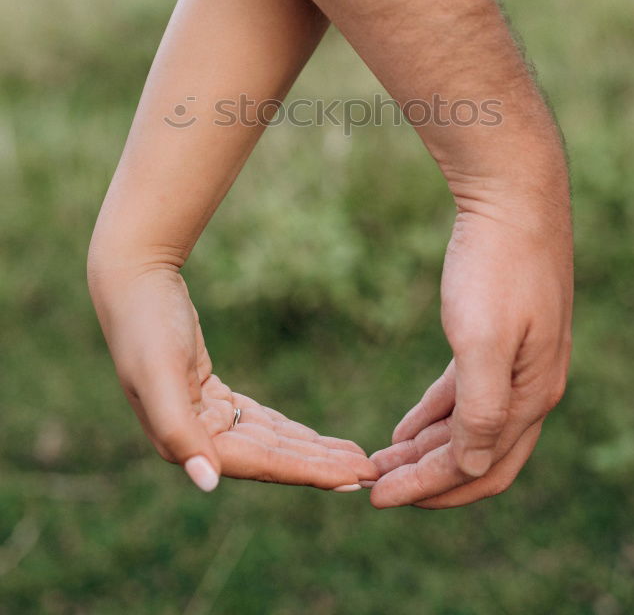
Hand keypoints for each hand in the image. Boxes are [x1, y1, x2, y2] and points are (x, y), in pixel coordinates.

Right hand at [88, 267, 376, 491]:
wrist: (132, 282)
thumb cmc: (146, 325)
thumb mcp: (158, 373)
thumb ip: (179, 432)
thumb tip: (207, 482)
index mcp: (183, 441)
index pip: (263, 463)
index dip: (311, 472)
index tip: (355, 476)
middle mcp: (194, 437)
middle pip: (272, 457)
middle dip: (320, 465)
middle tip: (369, 471)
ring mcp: (202, 416)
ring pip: (270, 441)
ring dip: (310, 451)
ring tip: (351, 457)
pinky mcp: (208, 394)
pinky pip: (258, 421)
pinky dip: (287, 431)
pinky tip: (313, 439)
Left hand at [369, 183, 572, 508]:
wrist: (512, 194)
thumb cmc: (497, 264)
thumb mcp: (484, 340)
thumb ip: (481, 410)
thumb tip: (470, 467)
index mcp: (532, 394)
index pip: (481, 467)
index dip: (430, 490)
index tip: (377, 498)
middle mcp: (532, 385)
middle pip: (479, 455)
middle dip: (428, 478)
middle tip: (375, 486)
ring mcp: (520, 359)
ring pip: (471, 425)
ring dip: (429, 449)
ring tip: (385, 462)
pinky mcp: (502, 334)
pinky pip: (468, 391)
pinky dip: (437, 413)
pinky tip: (408, 425)